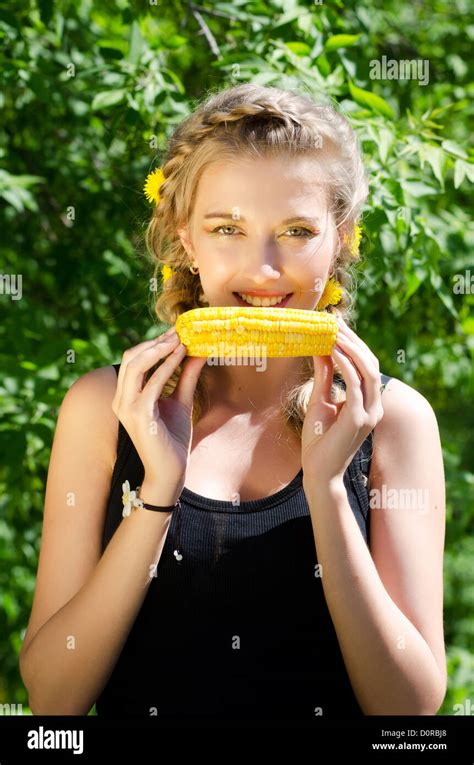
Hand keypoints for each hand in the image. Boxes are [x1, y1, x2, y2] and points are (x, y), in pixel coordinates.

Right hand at [112, 328, 207, 493]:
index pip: (133, 359)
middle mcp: (120, 400)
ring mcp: (126, 407)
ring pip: (135, 365)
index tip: (176, 330)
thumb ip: (185, 377)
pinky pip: (151, 383)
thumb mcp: (181, 401)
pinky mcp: (138, 415)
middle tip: (179, 331)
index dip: (153, 342)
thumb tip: (198, 351)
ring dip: (159, 349)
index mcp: (125, 396)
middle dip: (155, 341)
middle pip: (130, 357)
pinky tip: (182, 356)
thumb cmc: (173, 440)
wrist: (171, 472)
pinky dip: (166, 365)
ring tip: (181, 339)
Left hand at [301, 317, 383, 483]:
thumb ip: (324, 376)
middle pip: (370, 362)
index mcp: (368, 403)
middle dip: (353, 340)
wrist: (318, 473)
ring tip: (332, 331)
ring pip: (366, 369)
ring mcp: (369, 413)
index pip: (367, 365)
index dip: (354, 344)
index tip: (336, 326)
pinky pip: (354, 383)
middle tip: (334, 322)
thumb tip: (321, 348)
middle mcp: (374, 406)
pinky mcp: (358, 418)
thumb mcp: (320, 400)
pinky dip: (344, 363)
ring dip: (350, 347)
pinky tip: (331, 350)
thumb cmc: (318, 441)